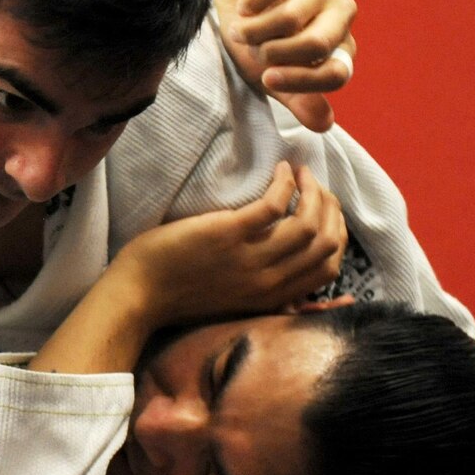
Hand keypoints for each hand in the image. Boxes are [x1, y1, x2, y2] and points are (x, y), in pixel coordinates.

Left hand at [112, 162, 346, 325]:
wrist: (137, 296)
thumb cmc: (179, 295)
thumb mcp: (236, 304)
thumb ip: (268, 295)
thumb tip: (302, 285)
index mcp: (273, 298)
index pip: (330, 268)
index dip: (337, 235)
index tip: (325, 212)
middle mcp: (269, 282)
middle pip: (326, 243)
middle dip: (330, 208)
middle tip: (317, 185)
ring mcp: (249, 259)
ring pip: (307, 223)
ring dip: (313, 192)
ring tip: (302, 174)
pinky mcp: (227, 235)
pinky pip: (273, 205)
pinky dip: (284, 183)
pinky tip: (280, 170)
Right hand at [214, 0, 357, 132]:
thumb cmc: (250, 30)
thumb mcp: (266, 71)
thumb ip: (296, 96)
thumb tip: (324, 125)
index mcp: (338, 43)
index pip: (338, 73)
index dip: (303, 82)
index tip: (266, 79)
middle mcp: (338, 11)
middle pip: (318, 44)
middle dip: (275, 53)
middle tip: (253, 50)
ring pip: (292, 18)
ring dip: (254, 29)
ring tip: (239, 29)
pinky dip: (252, 2)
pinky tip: (243, 5)